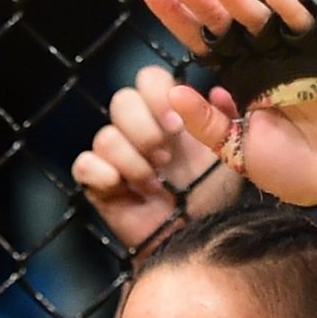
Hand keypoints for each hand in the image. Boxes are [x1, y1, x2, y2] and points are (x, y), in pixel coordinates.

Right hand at [70, 64, 240, 251]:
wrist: (198, 238)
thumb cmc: (216, 196)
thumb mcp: (232, 153)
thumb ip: (223, 118)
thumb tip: (214, 90)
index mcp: (168, 114)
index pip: (148, 78)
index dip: (158, 95)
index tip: (177, 126)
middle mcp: (139, 129)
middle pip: (122, 101)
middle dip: (145, 130)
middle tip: (165, 159)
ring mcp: (116, 156)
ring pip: (105, 136)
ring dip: (133, 162)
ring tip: (154, 183)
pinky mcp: (98, 184)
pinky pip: (84, 164)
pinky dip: (103, 174)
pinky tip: (124, 188)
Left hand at [137, 0, 316, 208]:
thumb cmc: (287, 167)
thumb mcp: (235, 149)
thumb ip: (206, 123)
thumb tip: (172, 93)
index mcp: (233, 75)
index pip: (197, 38)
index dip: (173, 14)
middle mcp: (255, 56)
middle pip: (217, 16)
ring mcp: (286, 50)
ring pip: (252, 15)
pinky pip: (301, 23)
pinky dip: (288, 8)